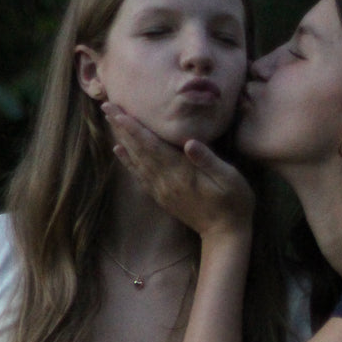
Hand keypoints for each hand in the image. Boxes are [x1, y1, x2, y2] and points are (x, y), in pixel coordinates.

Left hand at [103, 103, 253, 239]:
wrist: (225, 235)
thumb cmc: (234, 203)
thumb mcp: (230, 178)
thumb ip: (208, 160)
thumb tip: (189, 142)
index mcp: (181, 173)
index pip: (152, 145)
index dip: (134, 127)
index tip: (118, 110)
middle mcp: (166, 181)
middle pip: (139, 150)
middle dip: (122, 127)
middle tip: (107, 106)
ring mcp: (162, 190)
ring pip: (137, 161)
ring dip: (123, 140)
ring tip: (111, 121)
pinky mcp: (162, 197)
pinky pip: (140, 176)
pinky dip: (128, 162)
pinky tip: (119, 151)